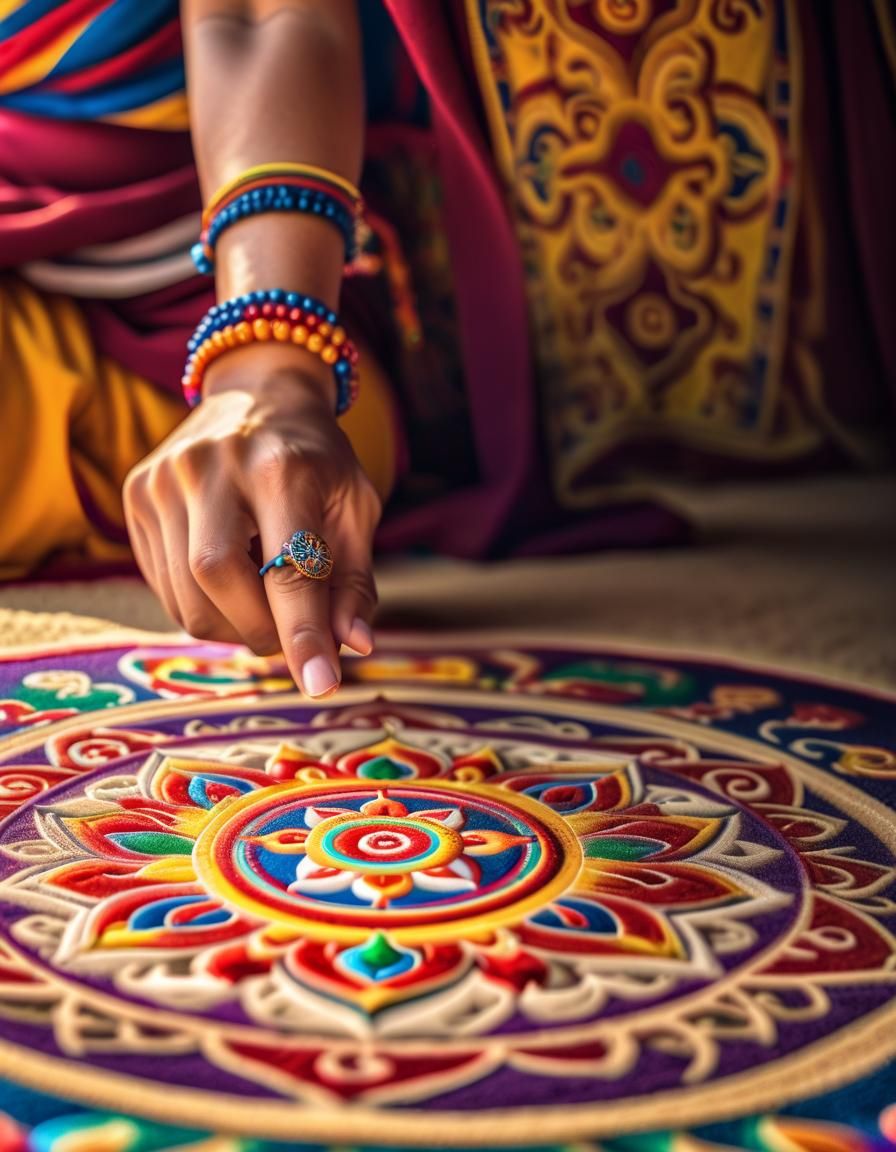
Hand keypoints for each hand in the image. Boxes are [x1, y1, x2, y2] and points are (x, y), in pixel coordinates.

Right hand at [123, 345, 380, 696]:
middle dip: (261, 631)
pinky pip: (164, 586)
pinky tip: (229, 576)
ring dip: (231, 626)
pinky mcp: (137, 495)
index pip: (288, 568)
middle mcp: (212, 466)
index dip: (304, 634)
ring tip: (262, 601)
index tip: (322, 686)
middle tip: (290, 635)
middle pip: (217, 582)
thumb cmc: (316, 460)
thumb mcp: (354, 508)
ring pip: (185, 597)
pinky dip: (203, 605)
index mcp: (281, 467)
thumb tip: (354, 646)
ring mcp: (164, 479)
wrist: (258, 393)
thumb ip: (354, 581)